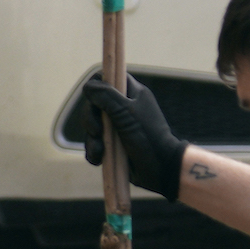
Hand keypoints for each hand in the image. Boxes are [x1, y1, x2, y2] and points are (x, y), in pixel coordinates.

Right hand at [75, 76, 186, 200]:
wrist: (161, 170)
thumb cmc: (148, 138)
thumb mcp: (127, 113)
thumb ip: (107, 97)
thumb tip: (88, 86)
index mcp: (131, 94)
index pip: (109, 78)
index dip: (97, 85)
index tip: (94, 99)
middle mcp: (123, 109)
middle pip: (94, 104)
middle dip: (90, 119)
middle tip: (97, 130)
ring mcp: (117, 128)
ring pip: (91, 126)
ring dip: (91, 139)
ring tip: (100, 150)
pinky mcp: (112, 146)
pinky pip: (94, 143)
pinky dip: (93, 151)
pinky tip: (99, 158)